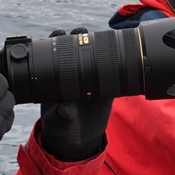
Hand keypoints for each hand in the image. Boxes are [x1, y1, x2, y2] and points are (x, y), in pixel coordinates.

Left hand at [39, 29, 111, 161]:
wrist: (78, 142)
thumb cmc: (60, 130)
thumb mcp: (57, 124)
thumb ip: (59, 117)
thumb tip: (65, 109)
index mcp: (56, 79)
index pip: (54, 54)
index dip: (56, 41)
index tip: (58, 34)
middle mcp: (72, 75)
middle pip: (74, 49)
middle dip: (77, 37)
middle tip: (79, 32)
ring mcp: (90, 80)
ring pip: (94, 57)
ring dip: (97, 45)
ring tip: (98, 39)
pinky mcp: (106, 89)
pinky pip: (112, 73)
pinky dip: (116, 65)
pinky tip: (120, 57)